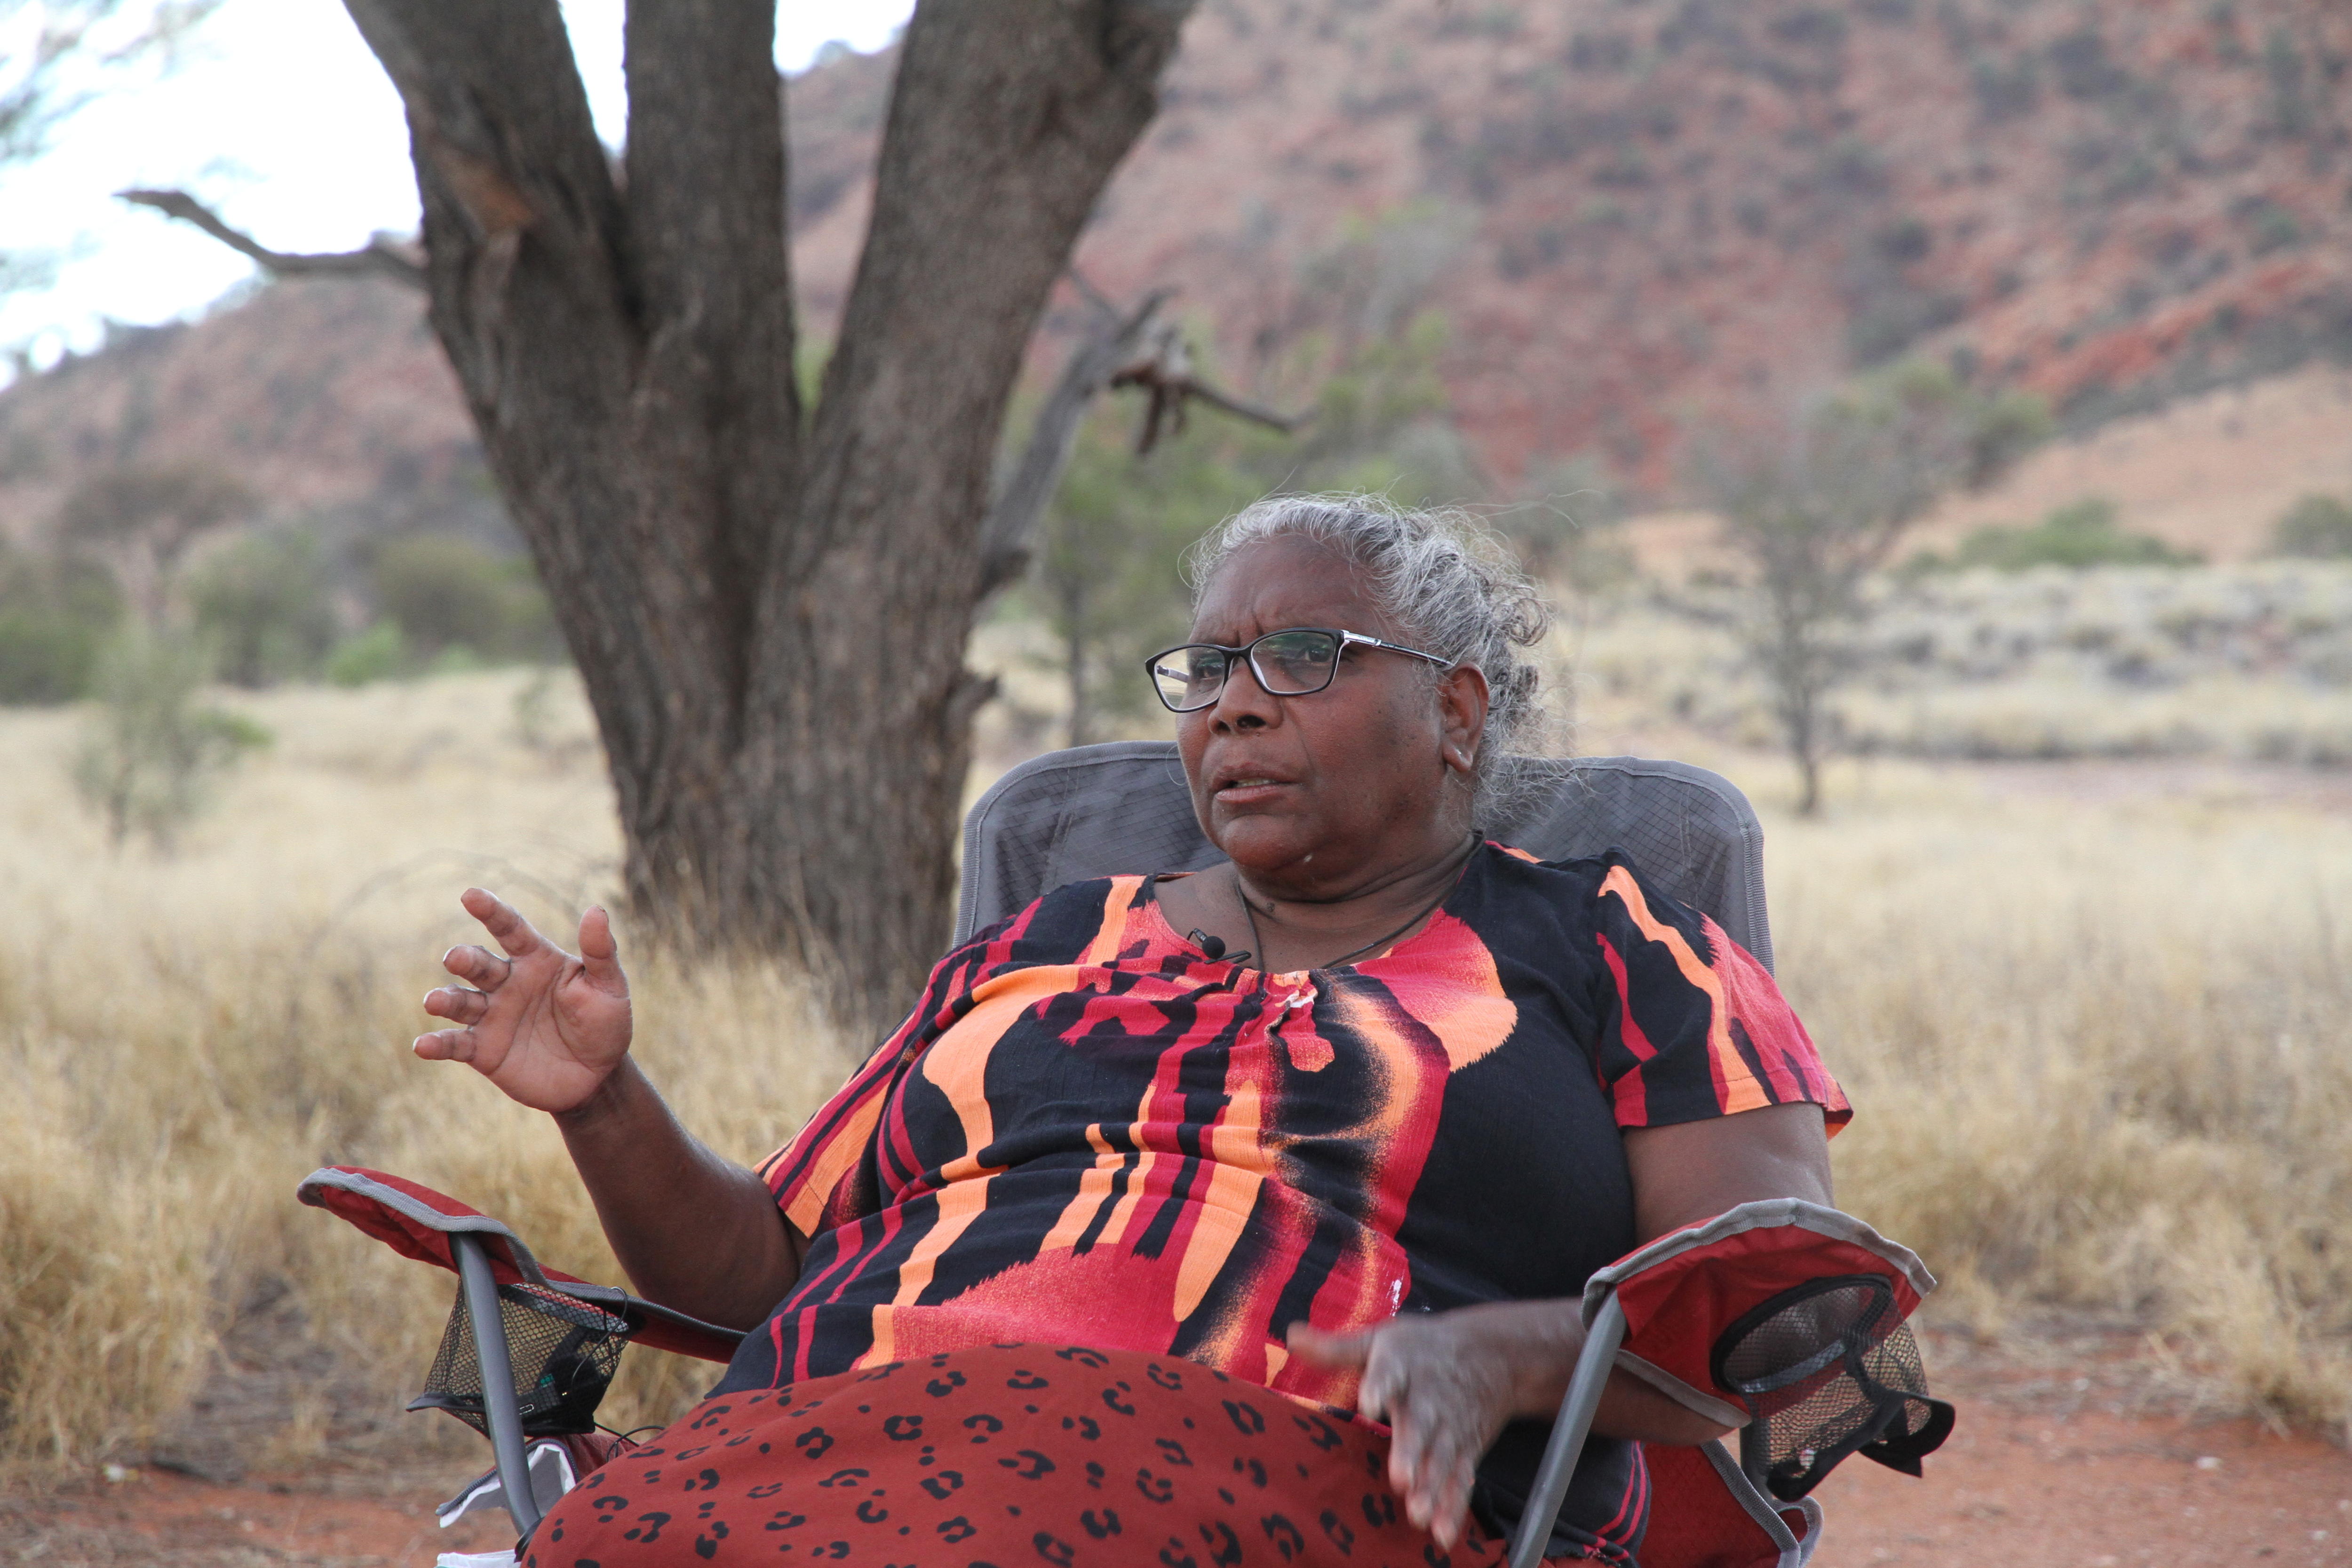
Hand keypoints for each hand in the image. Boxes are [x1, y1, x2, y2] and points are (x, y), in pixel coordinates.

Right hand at [416, 887, 633, 1114]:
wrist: (596, 1077)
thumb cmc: (604, 1024)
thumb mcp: (610, 988)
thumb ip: (600, 953)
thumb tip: (596, 910)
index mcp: (536, 959)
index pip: (511, 929)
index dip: (491, 911)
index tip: (470, 895)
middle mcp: (507, 983)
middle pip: (479, 964)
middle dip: (465, 959)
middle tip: (456, 959)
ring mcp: (491, 1016)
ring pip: (460, 1001)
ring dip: (445, 998)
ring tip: (434, 1001)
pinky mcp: (481, 1050)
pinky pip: (455, 1044)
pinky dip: (437, 1044)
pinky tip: (423, 1046)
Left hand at [1289, 1302, 1579, 1549]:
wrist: (1492, 1354)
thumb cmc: (1420, 1350)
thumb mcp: (1380, 1340)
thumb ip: (1336, 1348)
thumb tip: (1291, 1337)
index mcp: (1402, 1367)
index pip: (1389, 1375)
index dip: (1379, 1387)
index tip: (1368, 1403)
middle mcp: (1427, 1401)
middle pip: (1419, 1426)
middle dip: (1411, 1453)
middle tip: (1400, 1480)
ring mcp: (1448, 1429)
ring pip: (1441, 1459)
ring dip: (1432, 1487)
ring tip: (1418, 1514)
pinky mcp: (1465, 1451)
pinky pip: (1461, 1480)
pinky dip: (1454, 1506)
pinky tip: (1442, 1533)